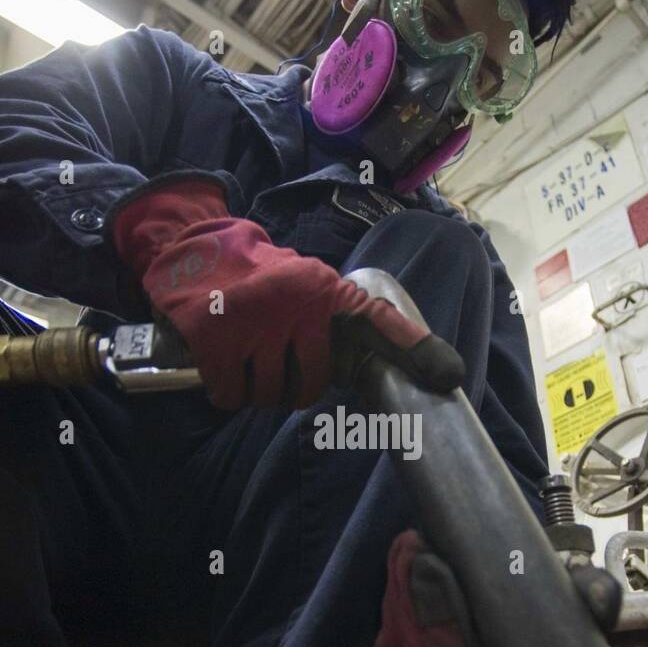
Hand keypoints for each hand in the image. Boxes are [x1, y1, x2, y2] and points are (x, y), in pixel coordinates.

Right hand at [108, 176, 463, 409]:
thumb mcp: (320, 293)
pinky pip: (230, 394)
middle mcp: (294, 301)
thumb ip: (365, 330)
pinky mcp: (213, 335)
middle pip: (307, 385)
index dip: (412, 349)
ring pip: (265, 394)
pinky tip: (224, 363)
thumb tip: (441, 376)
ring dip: (255, 390)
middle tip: (275, 364)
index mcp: (326, 291)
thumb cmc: (269, 286)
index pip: (377, 321)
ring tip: (248, 357)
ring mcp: (252, 318)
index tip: (447, 377)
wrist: (200, 252)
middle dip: (290, 387)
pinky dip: (226, 390)